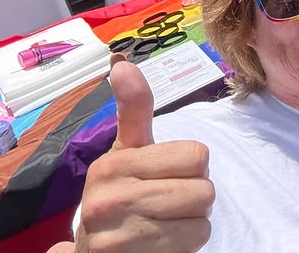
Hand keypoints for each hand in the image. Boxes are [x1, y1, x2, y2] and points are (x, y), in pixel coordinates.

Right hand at [69, 60, 214, 251]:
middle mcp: (109, 199)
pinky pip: (193, 244)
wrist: (94, 251)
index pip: (198, 155)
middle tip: (167, 204)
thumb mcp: (126, 151)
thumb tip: (122, 64)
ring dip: (192, 224)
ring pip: (202, 219)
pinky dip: (186, 246)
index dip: (192, 167)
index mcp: (113, 164)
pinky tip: (161, 244)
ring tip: (163, 224)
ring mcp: (117, 236)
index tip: (166, 175)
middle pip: (204, 189)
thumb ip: (133, 108)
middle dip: (194, 198)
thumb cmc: (122, 193)